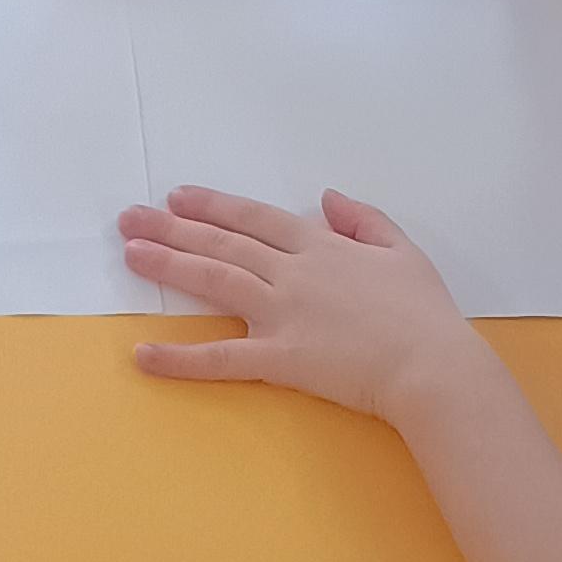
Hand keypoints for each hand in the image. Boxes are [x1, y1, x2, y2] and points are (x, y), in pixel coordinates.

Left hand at [121, 185, 485, 419]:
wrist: (432, 365)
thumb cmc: (424, 313)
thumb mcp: (403, 251)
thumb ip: (364, 220)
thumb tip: (327, 198)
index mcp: (320, 246)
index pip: (254, 218)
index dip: (213, 205)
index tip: (178, 196)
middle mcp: (292, 272)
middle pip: (223, 242)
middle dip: (173, 227)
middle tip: (130, 217)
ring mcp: (281, 314)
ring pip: (214, 281)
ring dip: (168, 265)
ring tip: (129, 253)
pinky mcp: (279, 358)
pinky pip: (220, 358)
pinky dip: (179, 358)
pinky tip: (142, 355)